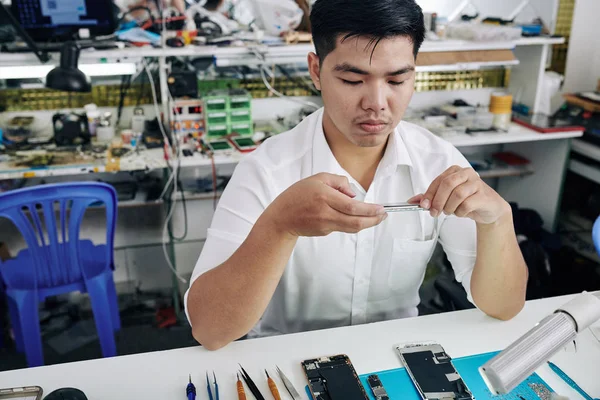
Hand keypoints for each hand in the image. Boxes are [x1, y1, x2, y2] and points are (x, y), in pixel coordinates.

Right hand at [264, 173, 387, 236]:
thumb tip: (353, 194)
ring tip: (376, 217)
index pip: (352, 207)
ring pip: (352, 228)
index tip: (381, 208)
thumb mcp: (317, 179)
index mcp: (324, 196)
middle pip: (355, 221)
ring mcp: (325, 225)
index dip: (370, 210)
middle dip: (373, 220)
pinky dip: (351, 222)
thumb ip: (338, 181)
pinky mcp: (325, 232)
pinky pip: (342, 227)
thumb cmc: (298, 195)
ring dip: (367, 223)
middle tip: (384, 215)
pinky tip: (355, 217)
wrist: (282, 218)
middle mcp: (325, 212)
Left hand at [409, 166, 510, 224]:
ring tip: (449, 212)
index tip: (423, 205)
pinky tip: (461, 213)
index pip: (438, 180)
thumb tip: (412, 201)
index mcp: (455, 171)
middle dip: (438, 201)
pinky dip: (460, 212)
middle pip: (447, 184)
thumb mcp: (446, 198)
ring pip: (457, 194)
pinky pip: (467, 204)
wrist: (489, 209)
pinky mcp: (484, 195)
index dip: (429, 194)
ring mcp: (477, 183)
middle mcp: (466, 173)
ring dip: (449, 207)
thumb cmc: (467, 200)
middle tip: (434, 212)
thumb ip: (430, 198)